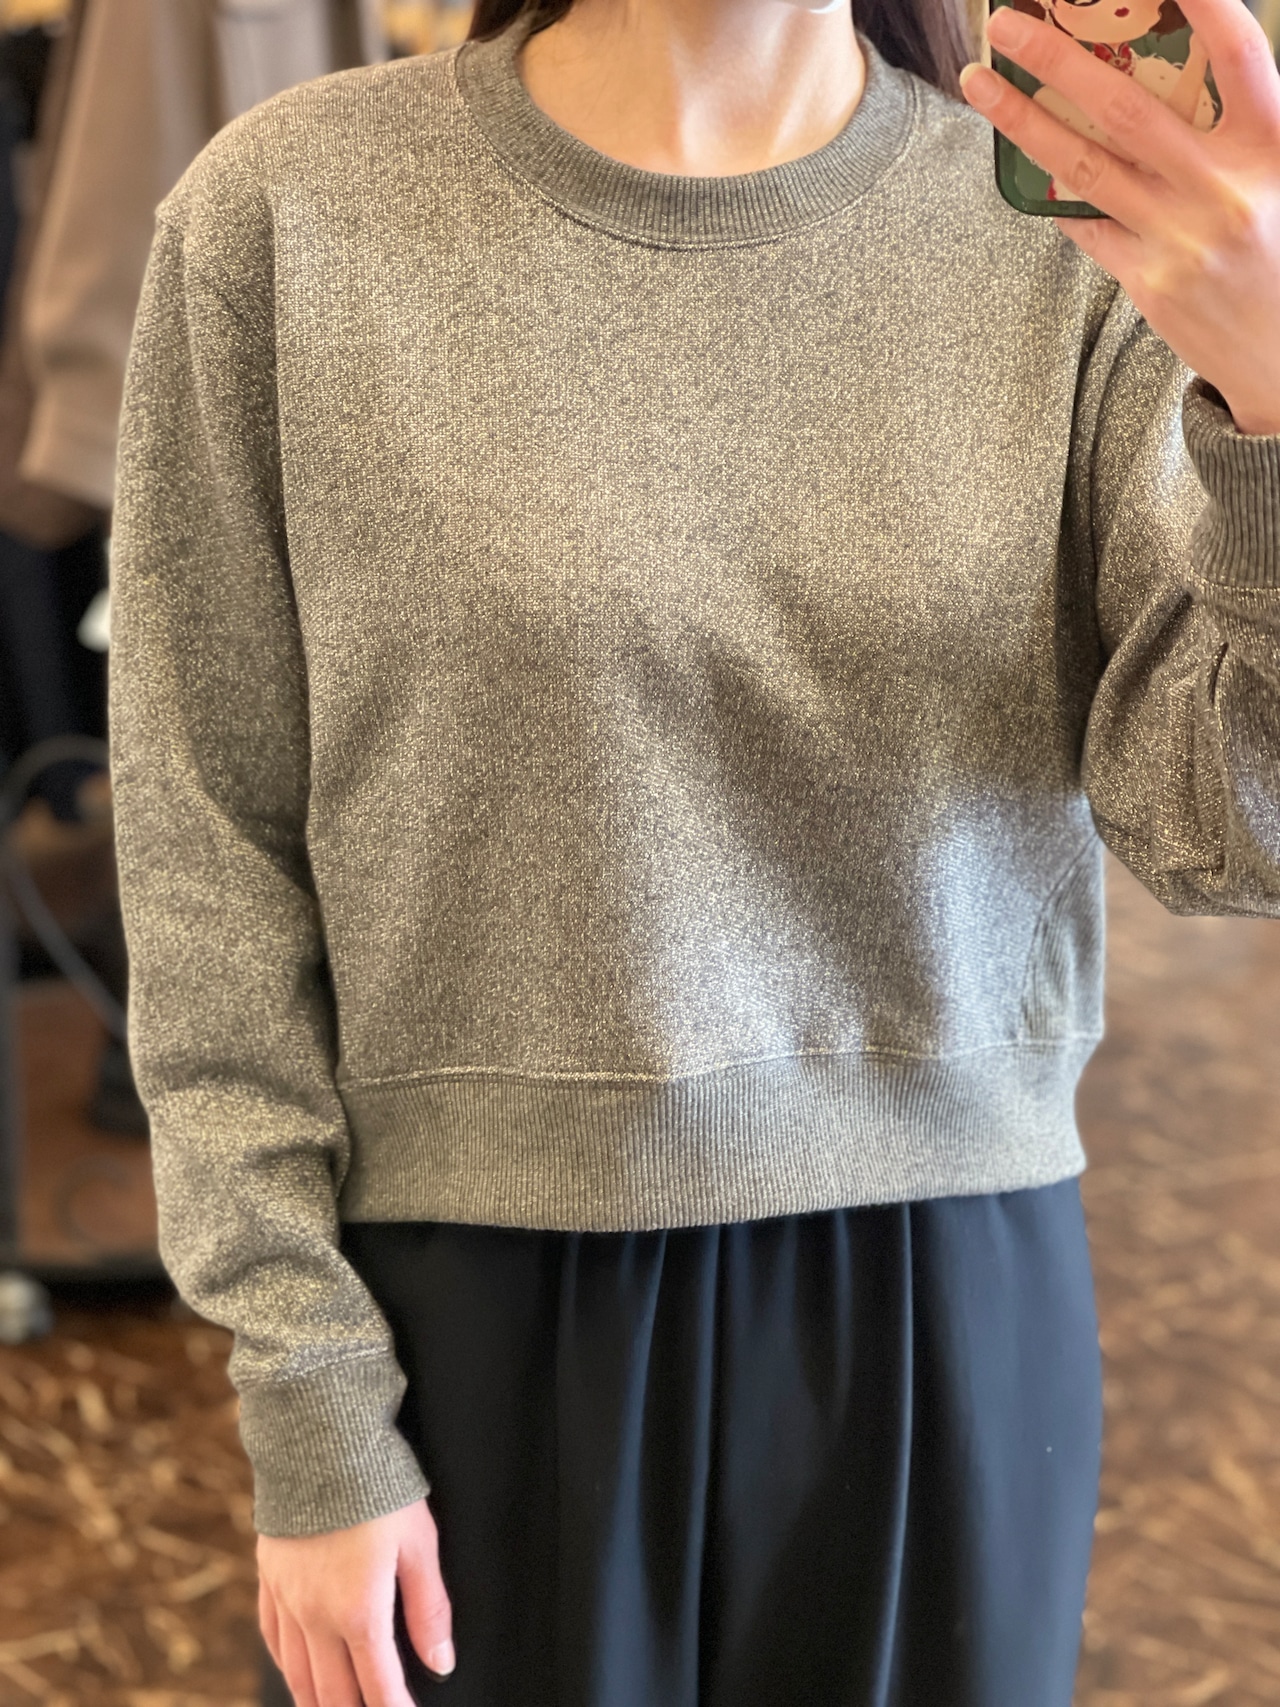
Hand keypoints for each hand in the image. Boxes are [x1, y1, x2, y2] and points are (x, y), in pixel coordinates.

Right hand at [257, 1499, 454, 1706]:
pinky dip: (286, 1667)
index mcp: (359, 1612)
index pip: (379, 1687)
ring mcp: (287, 1599)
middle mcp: (316, 1617)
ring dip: (316, 1703)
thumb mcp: (419, 1544)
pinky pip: (273, 1638)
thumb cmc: (377, 1488)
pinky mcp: (268, 1577)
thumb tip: (441, 1662)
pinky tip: (295, 1673)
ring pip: (297, 1674)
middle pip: (333, 1693)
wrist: (318, 1442)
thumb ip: (428, 1609)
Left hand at [960, 0, 1279, 434]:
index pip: (1237, 52)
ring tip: (980, 83)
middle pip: (1127, 107)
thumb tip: (1198, 64)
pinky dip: (1057, 192)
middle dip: (1059, 56)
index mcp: (1274, 146)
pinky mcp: (1149, 282)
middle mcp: (1224, 187)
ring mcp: (1180, 237)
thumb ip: (1252, 124)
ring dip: (1024, 120)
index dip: (1203, 3)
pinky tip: (1027, 157)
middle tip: (1006, 22)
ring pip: (1084, 166)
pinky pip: (1087, 225)